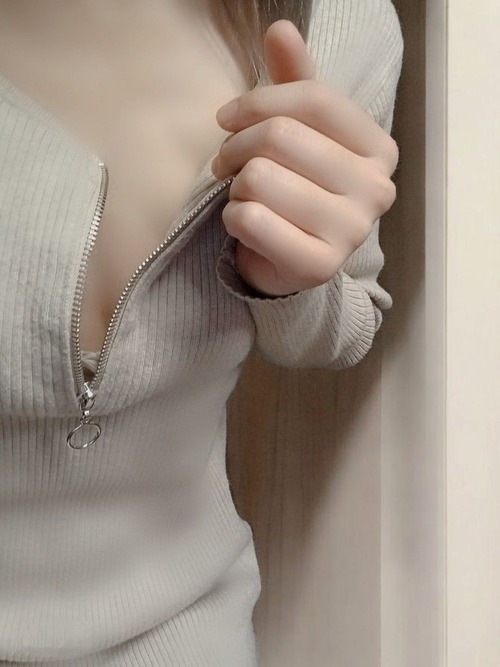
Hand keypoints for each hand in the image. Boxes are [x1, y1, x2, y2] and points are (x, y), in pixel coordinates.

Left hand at [211, 20, 398, 296]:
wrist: (293, 260)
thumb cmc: (297, 189)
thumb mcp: (301, 132)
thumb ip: (294, 81)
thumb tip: (280, 28)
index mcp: (379, 150)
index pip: (314, 99)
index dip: (257, 101)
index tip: (226, 118)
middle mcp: (376, 191)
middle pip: (281, 136)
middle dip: (237, 147)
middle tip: (227, 163)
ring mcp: (352, 232)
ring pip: (260, 178)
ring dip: (236, 186)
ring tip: (244, 196)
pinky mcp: (319, 266)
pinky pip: (251, 221)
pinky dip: (234, 219)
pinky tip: (246, 225)